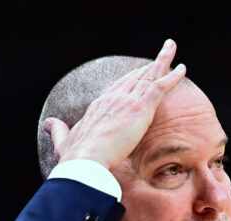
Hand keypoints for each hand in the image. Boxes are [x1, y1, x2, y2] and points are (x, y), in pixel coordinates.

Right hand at [43, 39, 186, 170]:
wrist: (84, 161)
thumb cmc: (74, 156)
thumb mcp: (63, 142)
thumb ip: (58, 131)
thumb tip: (48, 124)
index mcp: (98, 106)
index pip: (117, 88)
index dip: (128, 80)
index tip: (137, 74)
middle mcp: (113, 98)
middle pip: (134, 77)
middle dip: (147, 65)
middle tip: (159, 55)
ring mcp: (127, 101)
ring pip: (148, 76)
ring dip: (162, 62)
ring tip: (171, 49)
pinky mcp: (140, 108)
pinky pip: (160, 86)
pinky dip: (172, 76)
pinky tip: (182, 69)